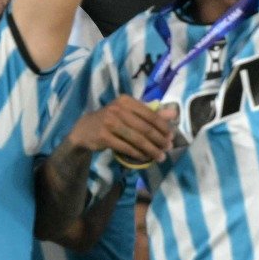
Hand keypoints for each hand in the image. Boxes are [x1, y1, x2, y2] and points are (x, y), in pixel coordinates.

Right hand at [61, 96, 176, 164]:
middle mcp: (117, 109)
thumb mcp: (129, 112)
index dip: (163, 126)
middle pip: (145, 128)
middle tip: (168, 148)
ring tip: (160, 157)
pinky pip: (126, 147)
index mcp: (126, 101)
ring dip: (151, 149)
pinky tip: (145, 158)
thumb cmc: (111, 119)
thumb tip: (174, 114)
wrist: (85, 129)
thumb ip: (151, 113)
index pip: (150, 114)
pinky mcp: (104, 136)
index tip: (171, 136)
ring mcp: (109, 123)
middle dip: (159, 140)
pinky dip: (138, 154)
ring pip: (137, 139)